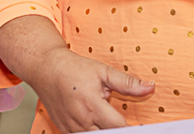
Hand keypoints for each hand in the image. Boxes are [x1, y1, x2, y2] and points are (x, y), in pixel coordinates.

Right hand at [28, 48, 154, 132]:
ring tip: (110, 122)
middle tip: (124, 124)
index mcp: (92, 104)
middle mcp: (80, 119)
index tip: (140, 127)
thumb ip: (127, 82)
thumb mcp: (102, 71)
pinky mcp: (64, 129)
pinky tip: (96, 125)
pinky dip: (92, 132)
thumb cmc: (73, 68)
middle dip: (118, 131)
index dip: (132, 129)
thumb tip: (150, 87)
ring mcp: (70, 126)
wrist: (44, 67)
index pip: (119, 127)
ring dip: (104, 132)